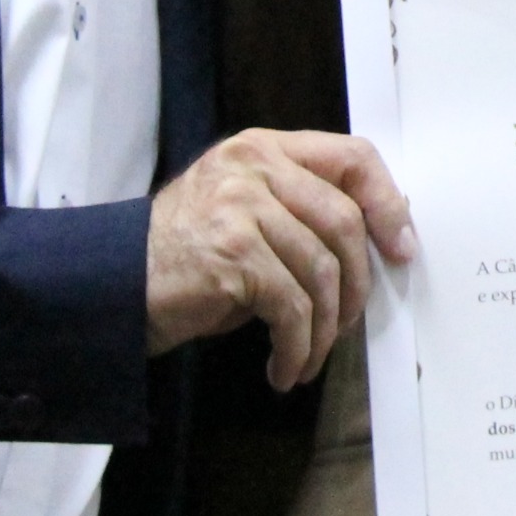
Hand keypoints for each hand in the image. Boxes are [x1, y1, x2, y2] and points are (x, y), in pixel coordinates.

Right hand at [144, 128, 413, 390]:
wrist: (113, 286)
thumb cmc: (185, 257)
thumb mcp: (247, 213)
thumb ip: (300, 211)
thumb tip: (376, 244)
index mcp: (264, 149)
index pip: (352, 157)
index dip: (387, 204)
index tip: (401, 248)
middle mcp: (254, 168)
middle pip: (344, 221)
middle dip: (358, 283)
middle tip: (349, 322)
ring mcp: (241, 207)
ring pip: (321, 271)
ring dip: (325, 327)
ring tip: (309, 354)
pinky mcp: (233, 255)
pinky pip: (292, 308)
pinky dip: (298, 347)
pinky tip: (285, 366)